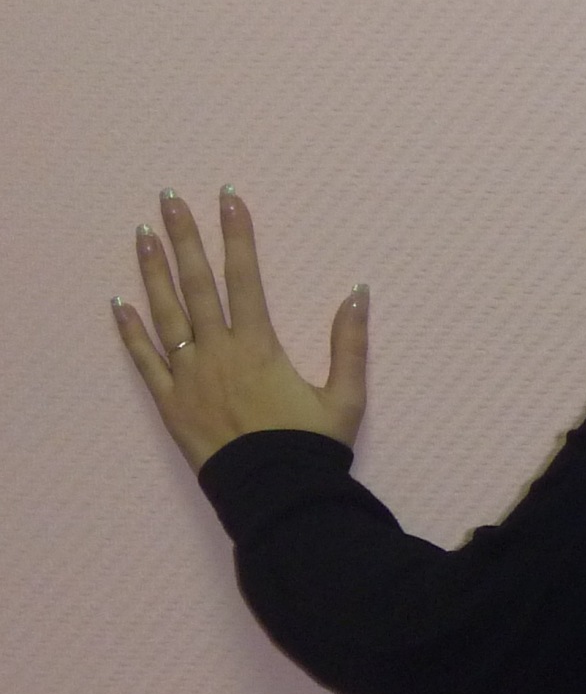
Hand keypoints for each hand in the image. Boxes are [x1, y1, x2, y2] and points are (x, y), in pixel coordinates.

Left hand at [113, 188, 367, 471]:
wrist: (276, 494)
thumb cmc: (311, 446)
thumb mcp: (345, 395)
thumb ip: (350, 341)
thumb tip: (358, 292)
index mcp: (259, 346)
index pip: (245, 276)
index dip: (238, 235)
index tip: (229, 199)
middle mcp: (218, 352)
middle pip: (197, 283)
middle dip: (185, 236)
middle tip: (170, 198)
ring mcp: (188, 377)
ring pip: (166, 313)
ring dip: (153, 270)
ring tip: (143, 233)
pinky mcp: (170, 403)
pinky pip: (144, 361)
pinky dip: (129, 331)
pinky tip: (118, 302)